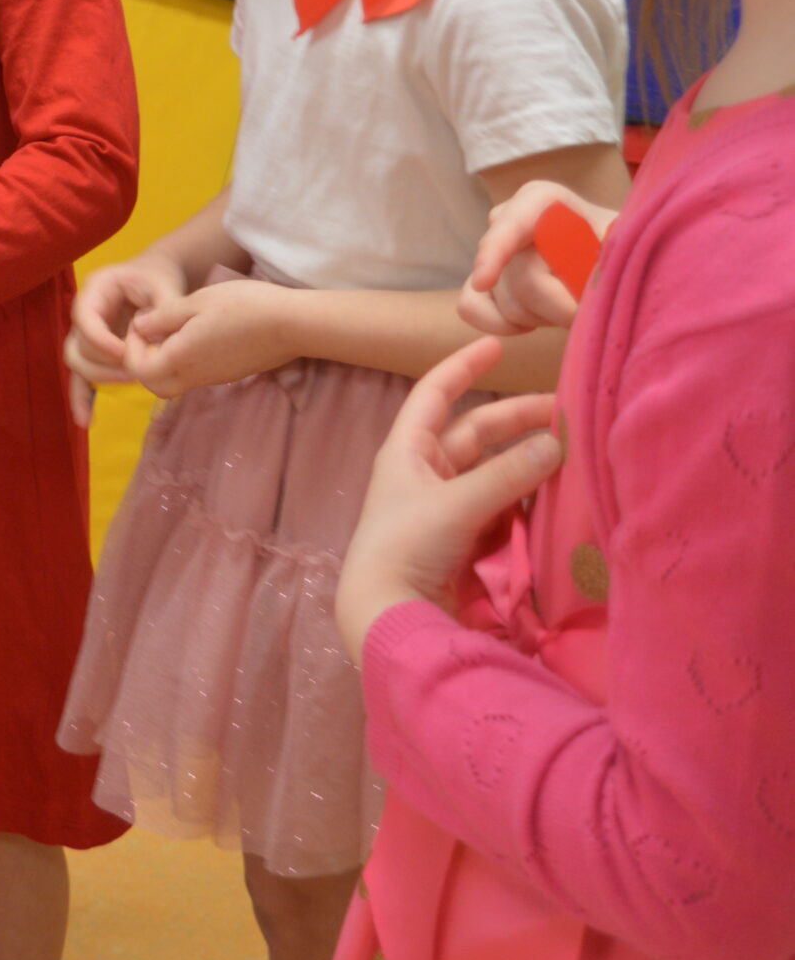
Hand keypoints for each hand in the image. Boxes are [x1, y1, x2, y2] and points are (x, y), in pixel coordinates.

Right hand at [65, 253, 187, 424]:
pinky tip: (86, 421)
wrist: (157, 279)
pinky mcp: (94, 354)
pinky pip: (82, 378)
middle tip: (134, 369)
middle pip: (79, 345)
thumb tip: (154, 343)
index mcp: (96, 290)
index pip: (84, 317)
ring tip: (131, 381)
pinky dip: (83, 399)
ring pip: (78, 363)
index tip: (123, 353)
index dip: (99, 338)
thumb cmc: (160, 279)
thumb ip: (164, 310)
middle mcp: (85, 314)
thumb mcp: (165, 286)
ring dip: (100, 378)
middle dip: (104, 362)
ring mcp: (87, 335)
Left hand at [121, 278, 293, 400]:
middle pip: (153, 384)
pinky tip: (195, 335)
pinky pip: (194, 377)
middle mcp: (194, 375)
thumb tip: (139, 326)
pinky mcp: (227, 375)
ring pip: (173, 383)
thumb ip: (163, 317)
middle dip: (142, 361)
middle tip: (150, 332)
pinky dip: (184, 362)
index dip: (130, 348)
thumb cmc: (244, 305)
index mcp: (181, 357)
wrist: (292, 325)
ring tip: (172, 330)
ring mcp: (213, 379)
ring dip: (163, 362)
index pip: (138, 369)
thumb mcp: (197, 301)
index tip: (141, 322)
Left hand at [334, 336, 562, 663]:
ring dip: (529, 465)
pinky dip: (527, 505)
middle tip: (568, 414)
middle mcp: (426, 474)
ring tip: (572, 457)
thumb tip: (557, 443)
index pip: (435, 394)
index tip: (495, 343)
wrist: (387, 616)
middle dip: (520, 421)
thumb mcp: (458, 504)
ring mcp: (448, 509)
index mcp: (409, 451)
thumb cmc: (406, 548)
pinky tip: (556, 503)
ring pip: (497, 473)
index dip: (463, 367)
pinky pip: (503, 511)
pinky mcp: (466, 543)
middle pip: (479, 434)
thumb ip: (509, 474)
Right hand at [460, 180, 619, 337]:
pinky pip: (472, 308)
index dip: (497, 250)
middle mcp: (508, 220)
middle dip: (561, 307)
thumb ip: (612, 253)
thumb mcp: (627, 244)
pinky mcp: (479, 284)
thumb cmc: (620, 251)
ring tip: (572, 305)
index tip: (484, 280)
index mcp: (543, 201)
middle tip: (593, 309)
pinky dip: (501, 325)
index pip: (513, 223)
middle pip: (523, 280)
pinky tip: (531, 323)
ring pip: (506, 303)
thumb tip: (596, 273)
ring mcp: (490, 253)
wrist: (608, 267)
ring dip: (545, 317)